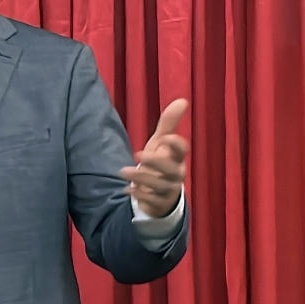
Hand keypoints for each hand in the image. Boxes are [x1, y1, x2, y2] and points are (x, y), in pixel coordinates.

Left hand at [120, 98, 188, 217]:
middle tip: (137, 154)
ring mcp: (169, 190)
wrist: (159, 192)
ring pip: (160, 186)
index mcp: (176, 157)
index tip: (164, 138)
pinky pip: (153, 201)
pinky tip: (126, 189)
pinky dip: (139, 195)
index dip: (176, 144)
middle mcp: (176, 174)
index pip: (182, 150)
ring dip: (141, 177)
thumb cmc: (161, 162)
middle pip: (173, 170)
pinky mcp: (160, 203)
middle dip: (155, 162)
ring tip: (122, 171)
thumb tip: (182, 100)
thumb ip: (169, 123)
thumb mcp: (161, 142)